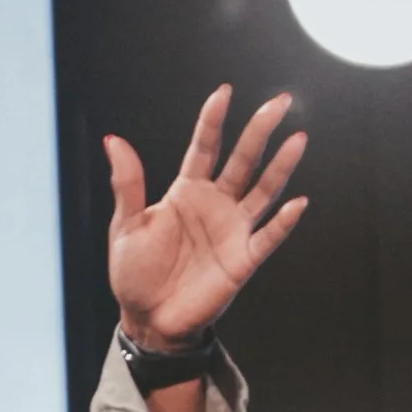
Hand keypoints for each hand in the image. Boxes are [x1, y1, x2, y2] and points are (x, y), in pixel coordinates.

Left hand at [103, 86, 306, 349]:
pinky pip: (268, 236)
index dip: (214, 120)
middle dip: (259, 131)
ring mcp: (232, 230)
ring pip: (263, 190)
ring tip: (297, 139)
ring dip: (280, 167)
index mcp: (186, 192)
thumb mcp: (126, 225)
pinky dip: (283, 221)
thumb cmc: (134, 273)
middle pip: (243, 160)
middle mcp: (215, 205)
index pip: (204, 147)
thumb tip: (113, 140)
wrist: (148, 319)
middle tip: (278, 102)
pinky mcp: (243, 259)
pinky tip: (297, 202)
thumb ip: (127, 183)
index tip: (225, 92)